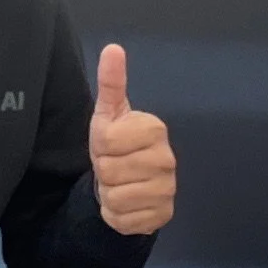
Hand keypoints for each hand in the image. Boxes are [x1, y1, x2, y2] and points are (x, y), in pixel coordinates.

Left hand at [89, 44, 174, 235]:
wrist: (128, 183)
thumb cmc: (116, 145)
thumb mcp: (109, 114)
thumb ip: (111, 82)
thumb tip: (113, 48)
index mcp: (155, 129)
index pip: (106, 141)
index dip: (100, 146)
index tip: (110, 145)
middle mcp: (167, 160)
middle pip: (108, 171)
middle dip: (103, 171)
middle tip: (114, 167)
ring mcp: (168, 190)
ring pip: (115, 197)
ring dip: (108, 194)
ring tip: (119, 184)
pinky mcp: (162, 217)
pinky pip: (122, 220)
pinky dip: (116, 215)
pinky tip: (125, 204)